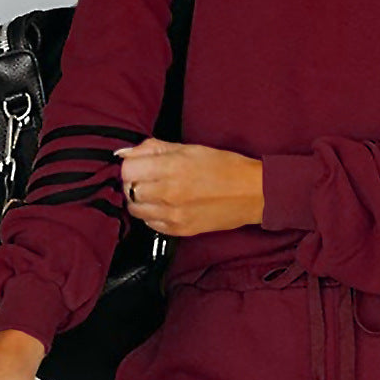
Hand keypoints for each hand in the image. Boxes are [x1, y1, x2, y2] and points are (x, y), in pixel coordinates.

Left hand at [113, 138, 263, 236]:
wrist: (253, 193)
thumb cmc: (226, 167)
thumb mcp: (190, 149)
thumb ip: (154, 149)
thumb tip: (126, 152)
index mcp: (172, 168)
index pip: (126, 169)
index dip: (130, 164)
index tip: (139, 164)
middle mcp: (169, 193)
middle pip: (128, 189)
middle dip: (135, 181)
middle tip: (149, 177)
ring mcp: (173, 215)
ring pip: (135, 209)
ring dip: (142, 199)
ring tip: (158, 191)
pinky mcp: (179, 230)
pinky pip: (150, 224)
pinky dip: (153, 214)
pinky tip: (167, 205)